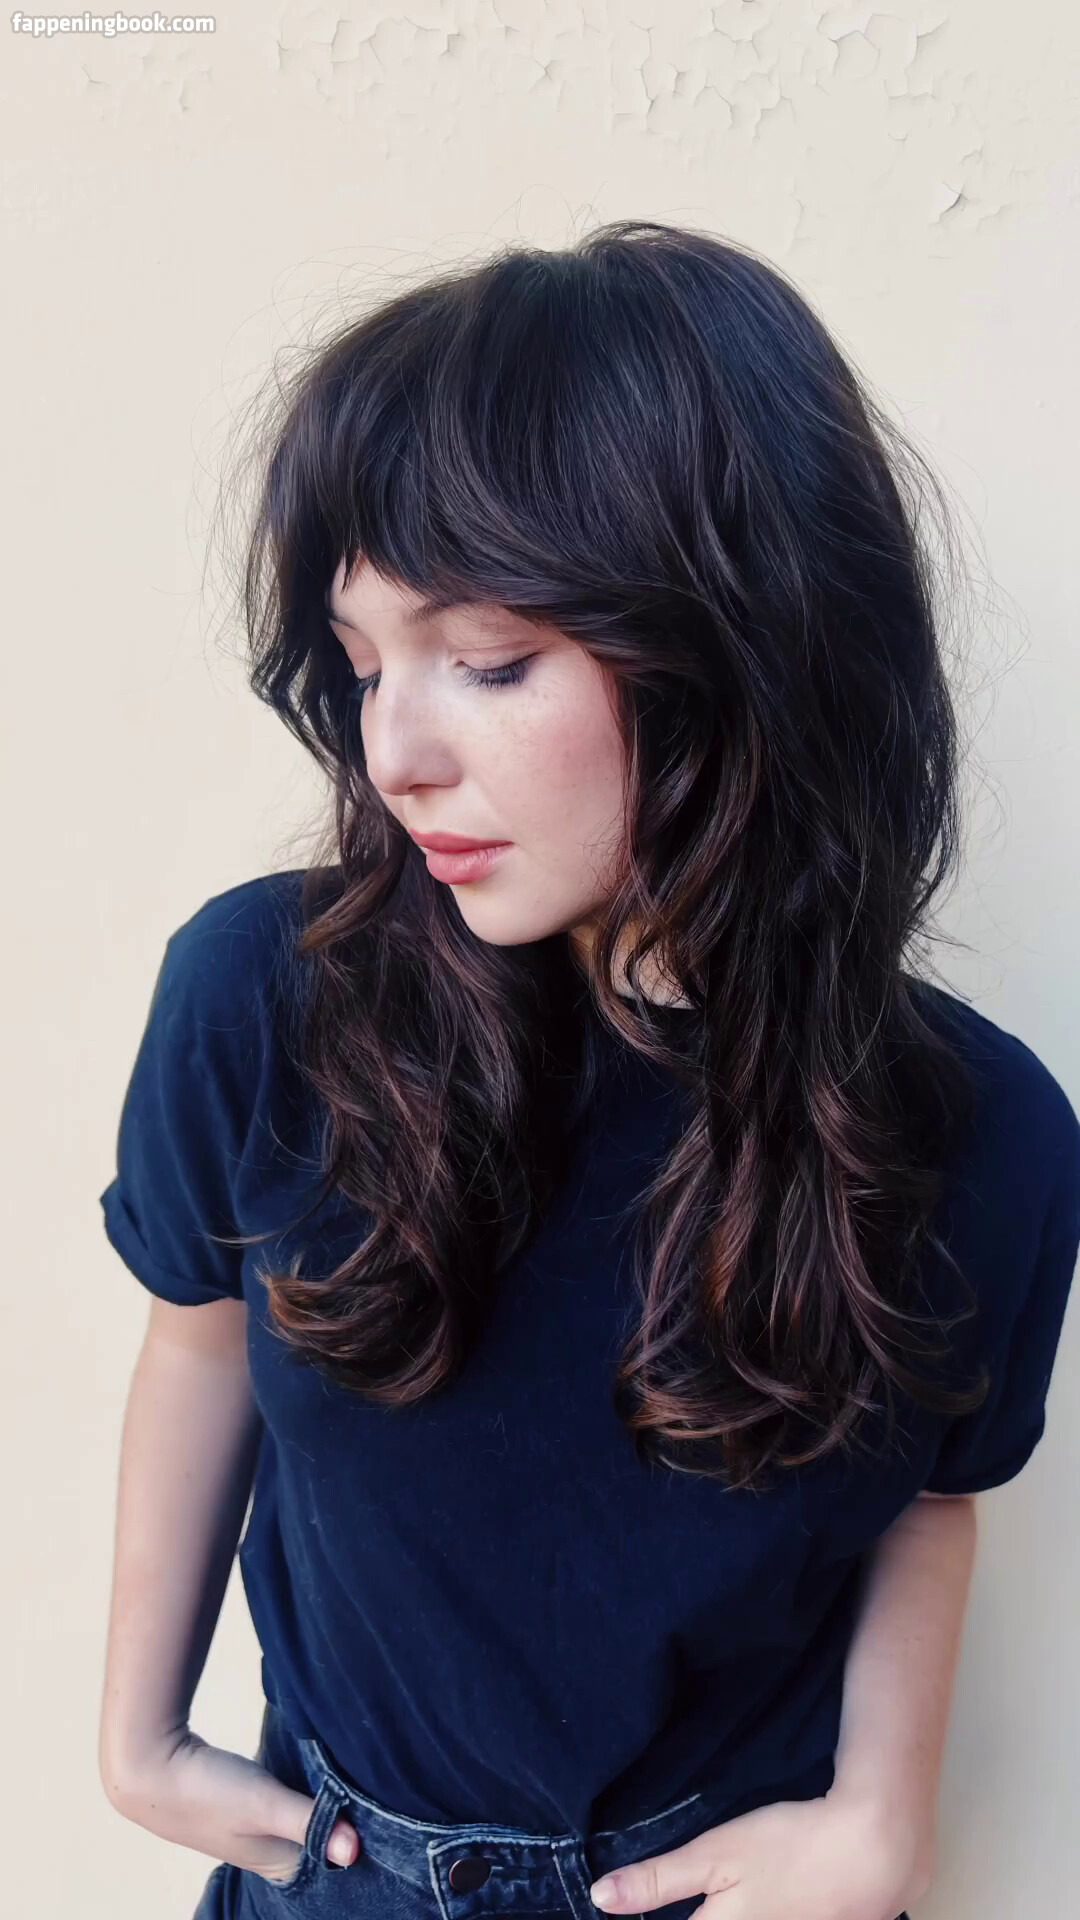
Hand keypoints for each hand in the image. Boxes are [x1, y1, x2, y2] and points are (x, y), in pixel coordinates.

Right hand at [106, 1725, 361, 1882]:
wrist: (150, 1767)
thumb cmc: (208, 1791)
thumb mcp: (264, 1804)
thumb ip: (307, 1821)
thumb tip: (355, 1852)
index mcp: (276, 1866)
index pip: (331, 1865)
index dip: (357, 1847)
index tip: (390, 1826)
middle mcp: (267, 1855)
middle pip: (319, 1845)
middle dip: (346, 1827)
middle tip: (384, 1799)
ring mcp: (253, 1831)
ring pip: (303, 1824)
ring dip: (325, 1809)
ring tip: (360, 1785)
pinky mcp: (242, 1806)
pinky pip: (287, 1807)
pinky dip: (304, 1796)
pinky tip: (319, 1775)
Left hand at [586, 1785, 932, 1919]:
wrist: (878, 1849)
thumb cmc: (789, 1846)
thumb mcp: (717, 1855)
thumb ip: (659, 1880)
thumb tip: (600, 1899)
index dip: (651, 1917)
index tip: (629, 1910)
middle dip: (693, 1913)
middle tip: (708, 1895)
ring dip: (727, 1913)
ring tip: (732, 1894)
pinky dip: (774, 1913)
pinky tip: (776, 1899)